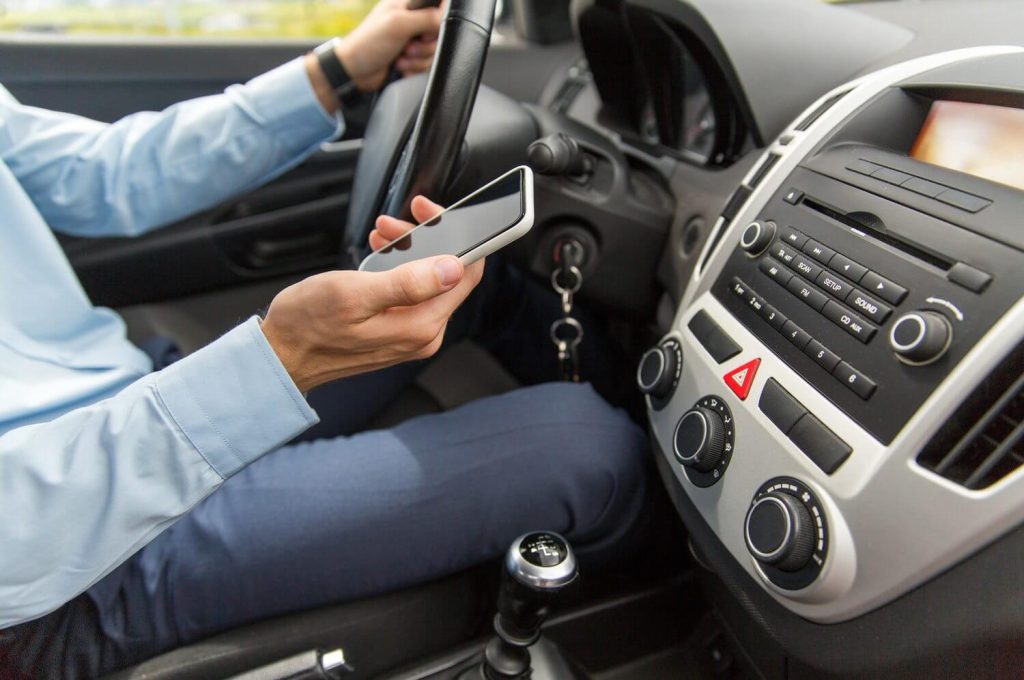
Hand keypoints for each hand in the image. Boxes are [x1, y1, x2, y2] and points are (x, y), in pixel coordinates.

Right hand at [261, 196, 483, 392]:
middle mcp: (422, 334)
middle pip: (448, 275)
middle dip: (424, 240)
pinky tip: (377, 257)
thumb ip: (408, 283)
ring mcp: (410, 335)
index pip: (465, 274)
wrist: (280, 355)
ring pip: (427, 280)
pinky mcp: (396, 332)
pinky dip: (396, 268)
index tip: (429, 214)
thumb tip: (452, 268)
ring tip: (380, 237)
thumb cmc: (308, 326)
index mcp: (421, 326)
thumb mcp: (354, 294)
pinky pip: (410, 293)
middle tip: (392, 224)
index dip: (456, 236)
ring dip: (407, 251)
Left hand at [337, 0, 444, 91]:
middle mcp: (411, 20)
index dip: (437, 20)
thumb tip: (445, 16)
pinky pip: (427, 64)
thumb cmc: (369, 44)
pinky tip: (400, 66)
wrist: (354, 72)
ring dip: (417, 59)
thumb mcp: (399, 25)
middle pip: (438, 32)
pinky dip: (414, 68)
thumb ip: (426, 18)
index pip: (436, 6)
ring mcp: (412, 40)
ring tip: (400, 58)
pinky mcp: (412, 57)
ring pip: (434, 51)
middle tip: (407, 47)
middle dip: (425, 45)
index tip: (426, 30)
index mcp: (407, 5)